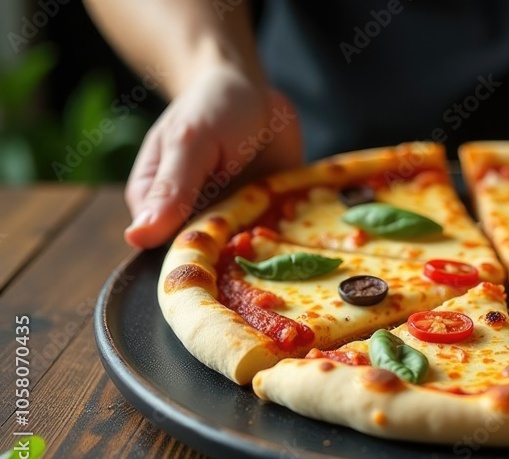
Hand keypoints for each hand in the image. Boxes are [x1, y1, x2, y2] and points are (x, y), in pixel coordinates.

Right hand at [124, 64, 302, 247]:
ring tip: (294, 244)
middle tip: (265, 254)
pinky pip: (282, 240)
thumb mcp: (190, 142)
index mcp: (159, 208)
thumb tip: (136, 237)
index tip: (222, 257)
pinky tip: (317, 235)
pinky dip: (297, 240)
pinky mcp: (270, 218)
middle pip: (213, 262)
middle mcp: (196, 222)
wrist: (254, 90)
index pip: (171, 253)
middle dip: (239, 265)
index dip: (198, 262)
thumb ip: (171, 188)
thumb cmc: (210, 108)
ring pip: (251, 257)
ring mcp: (236, 223)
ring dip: (273, 259)